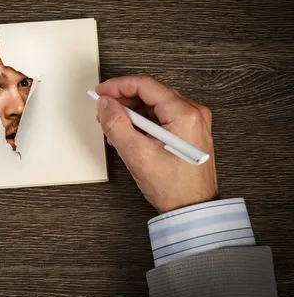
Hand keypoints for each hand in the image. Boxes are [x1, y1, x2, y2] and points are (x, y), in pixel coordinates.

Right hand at [95, 76, 216, 213]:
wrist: (192, 210)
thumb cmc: (174, 188)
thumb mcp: (136, 154)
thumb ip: (116, 124)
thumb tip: (105, 104)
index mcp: (185, 114)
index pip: (146, 85)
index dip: (119, 86)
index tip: (102, 92)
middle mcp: (194, 113)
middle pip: (150, 93)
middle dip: (123, 100)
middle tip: (104, 110)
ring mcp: (193, 123)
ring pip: (154, 105)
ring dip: (131, 112)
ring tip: (113, 124)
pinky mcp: (189, 133)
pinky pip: (161, 117)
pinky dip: (142, 122)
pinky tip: (128, 133)